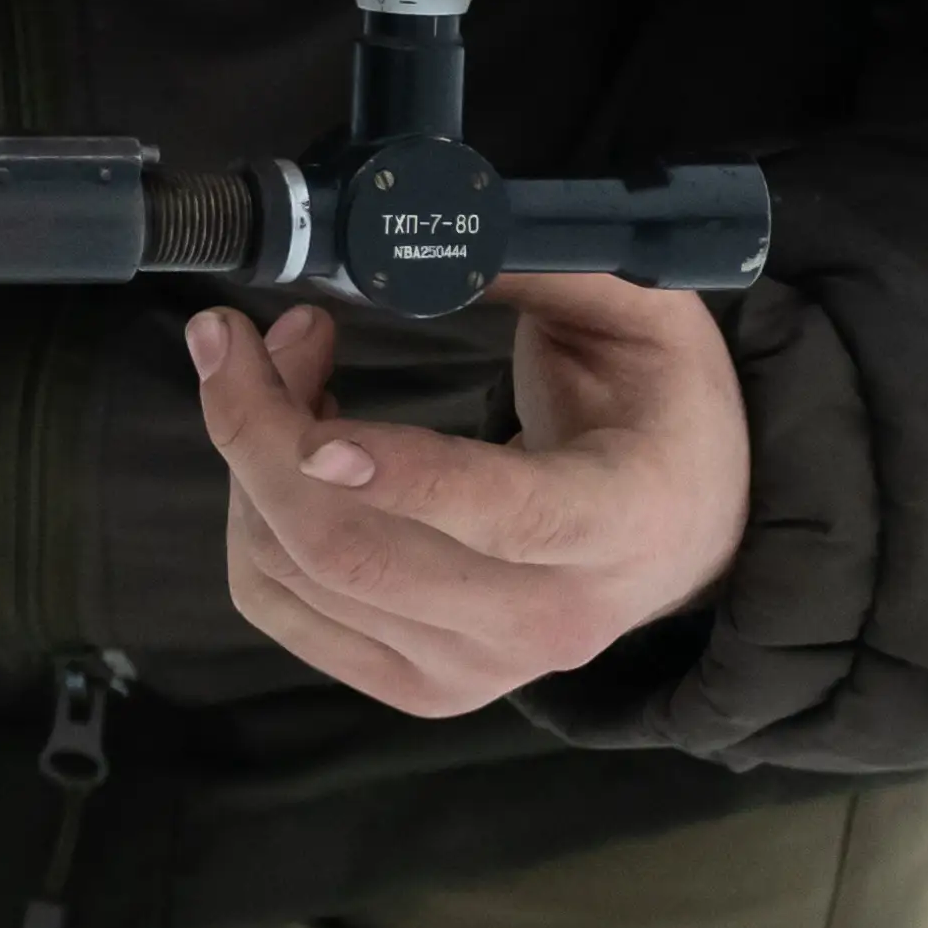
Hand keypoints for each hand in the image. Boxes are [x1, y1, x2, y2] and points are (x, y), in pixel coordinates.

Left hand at [184, 277, 751, 720]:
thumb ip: (538, 264)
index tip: (316, 429)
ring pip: (295, 573)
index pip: (501, 515)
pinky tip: (292, 449)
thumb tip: (409, 239)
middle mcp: (548, 618)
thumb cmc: (660, 407)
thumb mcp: (641, 310)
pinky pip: (277, 603)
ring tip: (285, 366)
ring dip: (250, 453)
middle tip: (240, 332)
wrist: (688, 530)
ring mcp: (475, 671)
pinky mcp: (417, 687)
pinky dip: (249, 513)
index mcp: (621, 519)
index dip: (399, 475)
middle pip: (353, 549)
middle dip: (259, 427)